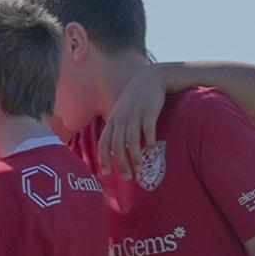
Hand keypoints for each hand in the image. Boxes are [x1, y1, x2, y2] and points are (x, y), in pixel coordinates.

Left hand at [99, 64, 165, 179]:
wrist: (150, 79)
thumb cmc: (136, 100)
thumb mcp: (121, 112)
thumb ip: (117, 129)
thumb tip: (114, 151)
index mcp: (113, 120)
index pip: (104, 142)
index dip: (103, 158)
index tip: (107, 173)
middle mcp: (121, 118)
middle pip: (117, 145)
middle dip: (121, 163)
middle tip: (128, 176)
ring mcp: (135, 114)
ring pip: (131, 140)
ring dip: (135, 157)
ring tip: (140, 170)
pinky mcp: (149, 111)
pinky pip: (147, 129)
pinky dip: (148, 141)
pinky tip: (151, 151)